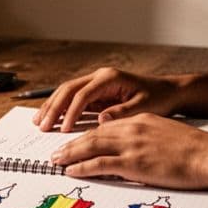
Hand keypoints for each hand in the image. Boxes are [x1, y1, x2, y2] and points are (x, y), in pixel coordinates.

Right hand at [33, 66, 184, 131]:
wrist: (168, 91)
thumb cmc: (158, 98)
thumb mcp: (144, 107)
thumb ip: (122, 113)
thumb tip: (100, 120)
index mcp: (109, 78)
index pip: (83, 94)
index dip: (71, 112)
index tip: (64, 130)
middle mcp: (99, 77)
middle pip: (68, 89)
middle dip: (54, 108)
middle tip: (42, 126)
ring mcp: (96, 83)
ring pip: (66, 92)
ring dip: (52, 107)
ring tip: (39, 123)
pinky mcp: (96, 93)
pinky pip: (73, 100)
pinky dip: (61, 109)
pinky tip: (52, 120)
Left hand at [50, 113, 207, 189]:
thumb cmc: (195, 149)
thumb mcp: (167, 135)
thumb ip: (148, 137)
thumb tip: (136, 149)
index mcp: (140, 120)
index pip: (106, 126)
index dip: (87, 134)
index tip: (75, 141)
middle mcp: (132, 128)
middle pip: (94, 134)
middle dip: (72, 143)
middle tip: (56, 151)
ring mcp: (132, 145)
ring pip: (91, 146)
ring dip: (70, 154)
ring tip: (56, 160)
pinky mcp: (133, 163)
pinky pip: (100, 164)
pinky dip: (82, 167)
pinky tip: (71, 171)